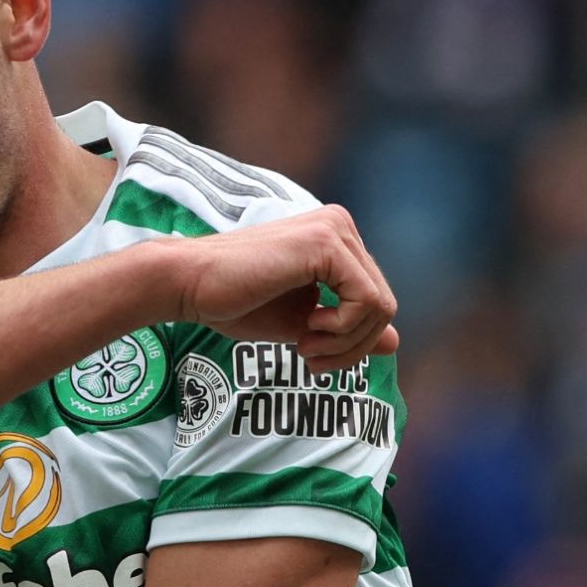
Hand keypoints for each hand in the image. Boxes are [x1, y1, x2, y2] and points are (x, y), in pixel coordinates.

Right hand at [165, 205, 398, 374]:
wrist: (190, 285)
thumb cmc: (235, 302)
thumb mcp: (303, 325)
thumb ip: (348, 329)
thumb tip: (396, 343)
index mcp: (336, 240)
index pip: (374, 300)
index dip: (352, 342)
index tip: (313, 357)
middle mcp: (341, 226)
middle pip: (383, 304)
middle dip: (353, 346)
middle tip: (312, 360)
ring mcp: (336, 230)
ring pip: (380, 305)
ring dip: (346, 342)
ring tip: (306, 349)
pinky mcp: (327, 242)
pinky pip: (366, 300)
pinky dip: (342, 330)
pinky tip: (307, 331)